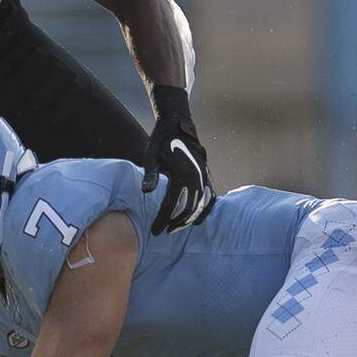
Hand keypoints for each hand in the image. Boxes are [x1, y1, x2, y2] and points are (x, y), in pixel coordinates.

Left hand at [141, 86, 214, 234]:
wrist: (177, 125)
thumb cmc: (160, 141)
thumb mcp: (151, 157)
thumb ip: (151, 175)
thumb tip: (146, 192)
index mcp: (180, 176)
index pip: (170, 206)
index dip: (162, 220)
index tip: (155, 231)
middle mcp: (195, 178)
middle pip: (187, 209)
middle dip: (176, 223)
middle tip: (165, 231)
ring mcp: (203, 177)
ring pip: (199, 205)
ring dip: (189, 219)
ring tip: (178, 227)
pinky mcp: (206, 174)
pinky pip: (209, 196)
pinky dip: (204, 209)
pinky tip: (198, 219)